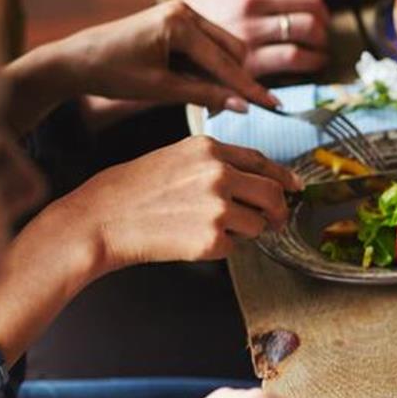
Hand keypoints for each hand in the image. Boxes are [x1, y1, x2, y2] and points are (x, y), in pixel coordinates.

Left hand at [28, 0, 278, 114]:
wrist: (75, 59)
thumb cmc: (111, 72)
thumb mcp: (160, 89)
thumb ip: (205, 95)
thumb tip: (242, 106)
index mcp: (180, 23)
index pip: (226, 61)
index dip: (249, 87)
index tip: (273, 105)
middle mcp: (184, 10)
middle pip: (233, 46)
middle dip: (240, 76)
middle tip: (242, 106)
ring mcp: (180, 12)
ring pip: (223, 44)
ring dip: (225, 70)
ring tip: (216, 97)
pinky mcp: (175, 20)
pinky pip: (208, 42)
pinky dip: (211, 63)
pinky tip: (203, 82)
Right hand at [48, 135, 299, 272]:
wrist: (100, 219)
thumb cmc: (132, 190)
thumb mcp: (175, 158)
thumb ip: (216, 164)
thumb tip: (256, 179)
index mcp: (209, 149)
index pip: (262, 162)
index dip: (283, 177)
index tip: (295, 187)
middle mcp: (218, 174)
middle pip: (273, 194)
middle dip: (278, 211)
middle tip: (275, 221)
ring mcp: (217, 208)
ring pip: (258, 225)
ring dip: (244, 231)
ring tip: (207, 228)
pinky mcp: (212, 239)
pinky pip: (235, 248)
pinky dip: (220, 248)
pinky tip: (190, 240)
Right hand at [182, 0, 330, 78]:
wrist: (158, 47)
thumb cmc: (195, 21)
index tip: (316, 10)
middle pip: (311, 4)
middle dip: (324, 21)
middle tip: (323, 33)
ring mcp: (250, 28)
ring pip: (308, 28)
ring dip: (322, 42)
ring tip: (320, 50)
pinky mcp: (251, 59)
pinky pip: (297, 57)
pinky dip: (313, 61)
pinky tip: (313, 64)